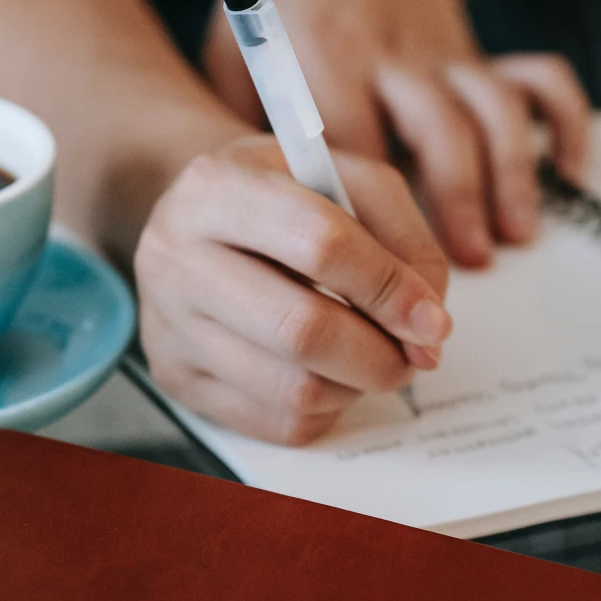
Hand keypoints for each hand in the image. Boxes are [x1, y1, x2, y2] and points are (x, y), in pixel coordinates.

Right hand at [135, 136, 451, 444]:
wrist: (198, 219)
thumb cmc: (282, 196)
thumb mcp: (345, 179)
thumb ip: (403, 236)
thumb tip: (426, 324)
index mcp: (218, 186)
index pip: (319, 244)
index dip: (390, 287)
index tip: (433, 318)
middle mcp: (175, 254)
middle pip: (300, 330)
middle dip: (380, 354)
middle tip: (414, 354)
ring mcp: (167, 322)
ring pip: (292, 389)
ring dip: (357, 386)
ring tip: (370, 358)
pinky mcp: (174, 376)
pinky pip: (275, 421)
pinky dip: (324, 409)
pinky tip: (327, 373)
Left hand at [202, 0, 591, 266]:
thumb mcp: (230, 44)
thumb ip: (232, 122)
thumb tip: (238, 209)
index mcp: (319, 56)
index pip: (347, 151)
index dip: (358, 217)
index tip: (356, 270)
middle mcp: (387, 53)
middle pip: (432, 134)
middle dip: (448, 208)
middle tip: (444, 275)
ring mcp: (439, 50)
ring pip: (489, 113)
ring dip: (505, 181)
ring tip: (502, 241)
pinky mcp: (475, 48)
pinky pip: (537, 80)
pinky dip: (562, 123)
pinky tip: (563, 171)